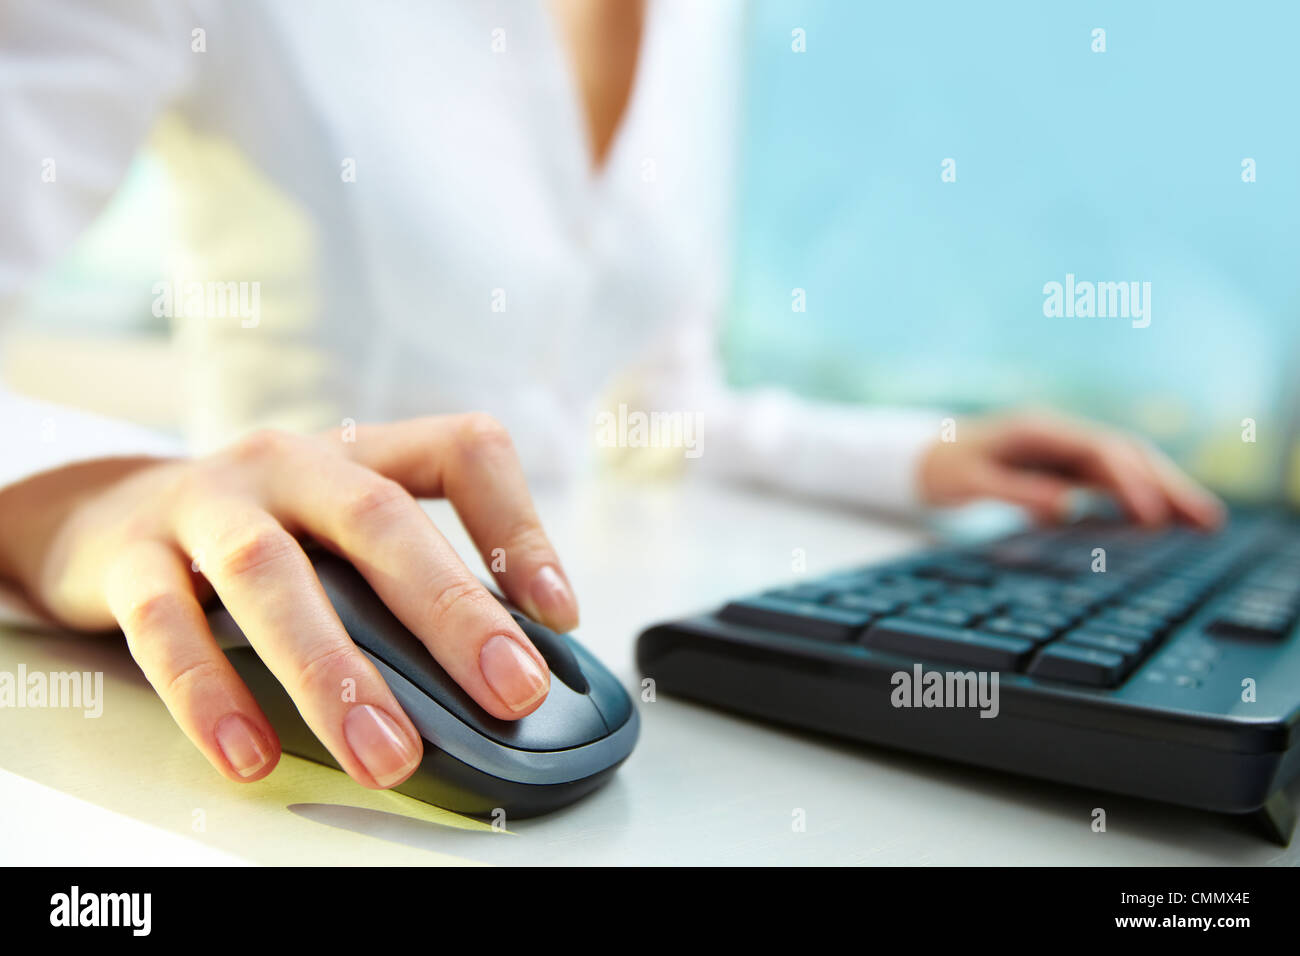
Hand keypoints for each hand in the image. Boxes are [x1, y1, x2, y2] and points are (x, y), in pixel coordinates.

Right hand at [0, 415, 578, 787]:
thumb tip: (504, 669)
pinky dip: (210, 696)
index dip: (518, 524)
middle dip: (451, 609)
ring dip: (333, 672)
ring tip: (387, 756)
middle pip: (378, 517)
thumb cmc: (257, 536)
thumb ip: (405, 583)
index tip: (561, 614)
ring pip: (270, 574)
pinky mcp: (128, 558)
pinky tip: (251, 756)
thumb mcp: (336, 536)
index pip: (461, 450)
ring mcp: (205, 503)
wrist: (101, 517)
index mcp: (358, 455)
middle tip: (510, 692)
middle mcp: (288, 464)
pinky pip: (165, 628)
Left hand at [916, 411, 1224, 528]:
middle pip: (1126, 455)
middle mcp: (1059, 434)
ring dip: (1164, 492)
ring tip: (1205, 523)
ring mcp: (1063, 450)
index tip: (1155, 516)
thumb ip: (1016, 493)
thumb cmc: (942, 467)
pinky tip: (1165, 524)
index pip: (1100, 452)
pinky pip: (1109, 482)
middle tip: (1207, 520)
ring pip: (1126, 467)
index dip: (1132, 482)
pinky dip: (1139, 500)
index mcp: (1038, 430)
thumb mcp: (970, 482)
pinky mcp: (1062, 468)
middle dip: (1168, 485)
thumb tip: (1067, 509)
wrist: (921, 456)